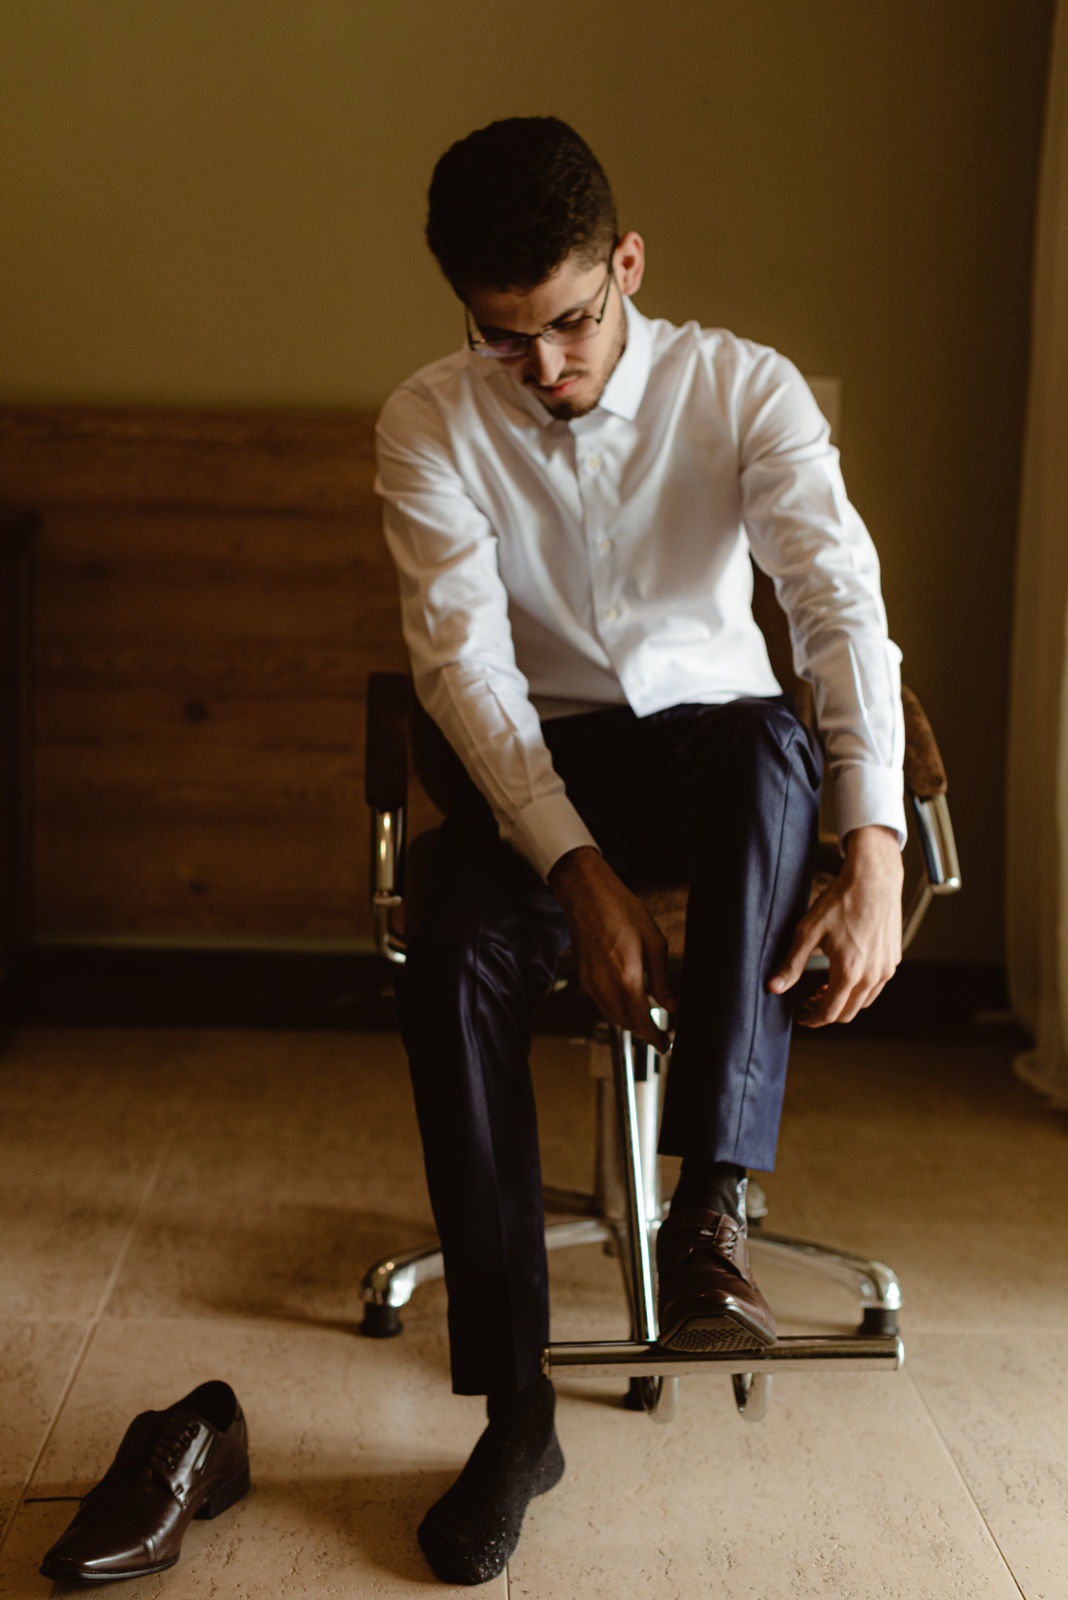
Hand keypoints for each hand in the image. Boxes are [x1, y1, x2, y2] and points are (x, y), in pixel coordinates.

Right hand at [547, 847, 677, 1050]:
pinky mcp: (583, 975)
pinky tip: (627, 1004)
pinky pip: (600, 1004)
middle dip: (643, 1032)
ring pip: (610, 1016)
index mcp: (625, 975)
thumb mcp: (653, 941)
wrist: (586, 893)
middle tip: (660, 1035)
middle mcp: (604, 983)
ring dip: (629, 1023)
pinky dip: (615, 1011)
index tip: (665, 1045)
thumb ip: (662, 978)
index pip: (641, 1019)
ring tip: (646, 1021)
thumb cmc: (621, 909)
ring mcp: (590, 981)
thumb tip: (672, 1004)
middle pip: (625, 1023)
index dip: (654, 1037)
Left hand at [767, 825, 902, 1025]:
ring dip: (844, 1001)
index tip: (802, 1017)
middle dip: (827, 1012)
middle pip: (848, 1013)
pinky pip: (876, 985)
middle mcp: (872, 975)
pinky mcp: (894, 959)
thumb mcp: (808, 931)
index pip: (829, 1012)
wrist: (873, 879)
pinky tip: (846, 972)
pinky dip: (860, 989)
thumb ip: (791, 964)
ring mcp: (886, 968)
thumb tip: (774, 988)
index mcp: (849, 972)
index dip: (812, 1019)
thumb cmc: (839, 902)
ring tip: (826, 987)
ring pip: (864, 1001)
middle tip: (810, 1000)